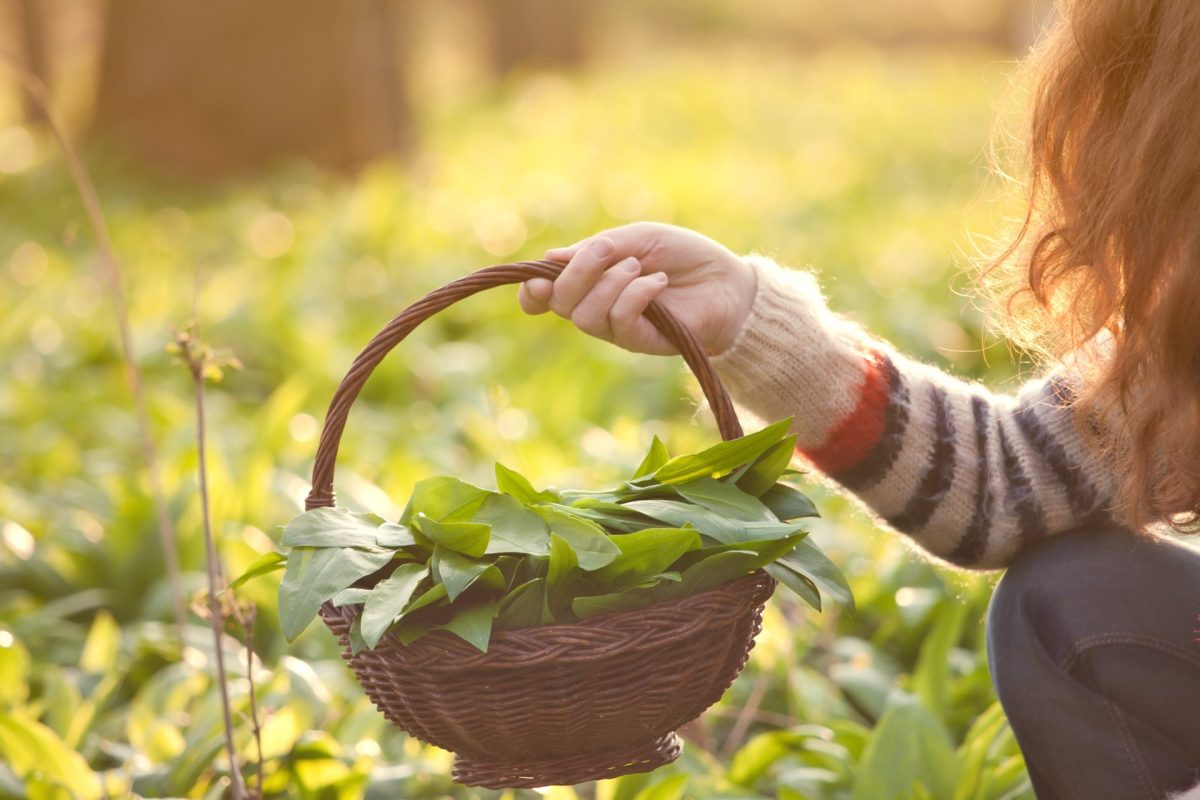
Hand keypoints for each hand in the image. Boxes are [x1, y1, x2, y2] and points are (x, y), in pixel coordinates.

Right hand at [518, 222, 756, 355]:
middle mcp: (596, 308)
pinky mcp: (640, 342)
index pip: (544, 298)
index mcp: (589, 281)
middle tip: (610, 250)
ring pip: (585, 316)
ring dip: (610, 282)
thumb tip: (551, 257)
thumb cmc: (683, 256)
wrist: (727, 282)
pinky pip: (619, 321)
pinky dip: (635, 295)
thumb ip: (597, 248)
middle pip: (560, 303)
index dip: (532, 292)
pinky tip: (657, 283)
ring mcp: (617, 328)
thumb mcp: (638, 238)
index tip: (539, 278)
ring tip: (640, 267)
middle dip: (578, 272)